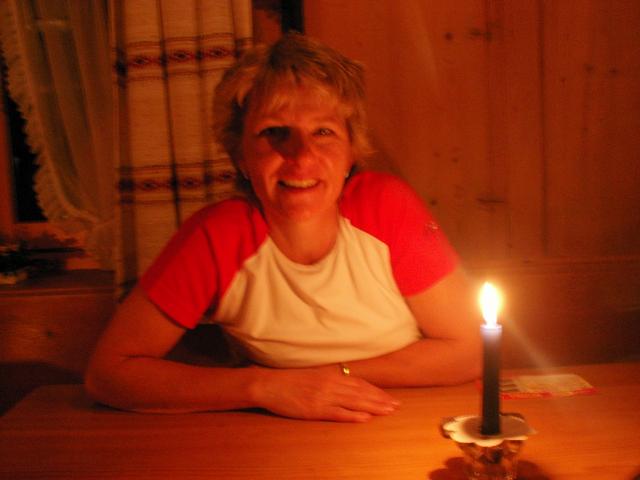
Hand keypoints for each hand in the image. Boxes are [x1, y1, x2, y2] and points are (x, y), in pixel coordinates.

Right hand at [250, 365, 400, 421]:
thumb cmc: (288, 380)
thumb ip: (329, 380)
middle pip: (361, 392)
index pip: (359, 383)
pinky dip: (353, 415)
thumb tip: (344, 384)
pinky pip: (338, 413)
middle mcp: (330, 384)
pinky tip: (366, 418)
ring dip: (374, 407)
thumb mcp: (312, 376)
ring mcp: (323, 397)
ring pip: (355, 402)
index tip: (389, 397)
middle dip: (381, 399)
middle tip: (397, 406)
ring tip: (389, 411)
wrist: (268, 384)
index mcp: (330, 376)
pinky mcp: (315, 409)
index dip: (376, 390)